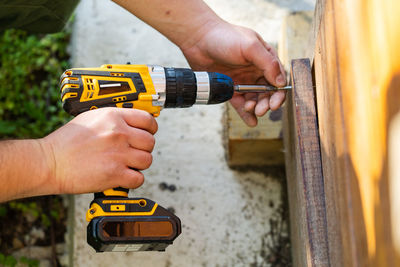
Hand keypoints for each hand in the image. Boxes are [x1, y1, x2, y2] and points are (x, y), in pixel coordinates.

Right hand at [41, 108, 157, 193]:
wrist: (50, 162)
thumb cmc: (66, 142)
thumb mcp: (91, 118)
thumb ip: (114, 119)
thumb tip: (132, 124)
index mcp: (113, 117)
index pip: (148, 120)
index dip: (150, 129)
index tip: (147, 133)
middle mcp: (119, 134)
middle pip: (150, 142)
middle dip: (142, 149)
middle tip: (131, 152)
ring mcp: (119, 154)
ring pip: (147, 160)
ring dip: (138, 165)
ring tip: (125, 164)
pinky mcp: (115, 174)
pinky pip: (139, 178)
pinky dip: (132, 180)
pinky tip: (121, 176)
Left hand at [180, 21, 286, 126]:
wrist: (197, 39)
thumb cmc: (225, 36)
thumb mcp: (250, 46)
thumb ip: (268, 63)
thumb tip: (280, 82)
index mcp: (265, 58)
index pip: (278, 79)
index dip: (278, 93)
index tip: (275, 103)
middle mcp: (256, 71)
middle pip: (268, 92)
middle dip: (266, 103)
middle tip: (261, 110)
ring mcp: (243, 80)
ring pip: (254, 100)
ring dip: (256, 108)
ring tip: (250, 110)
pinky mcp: (229, 89)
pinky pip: (240, 103)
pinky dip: (245, 113)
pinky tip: (251, 121)